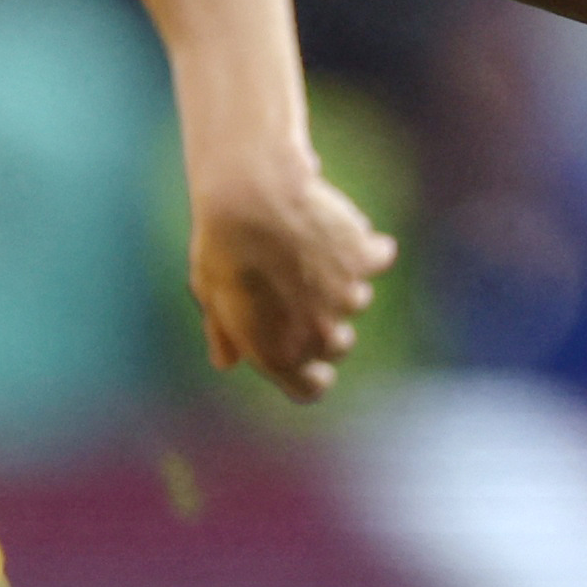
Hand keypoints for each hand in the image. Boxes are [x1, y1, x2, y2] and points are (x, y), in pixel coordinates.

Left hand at [184, 149, 398, 401]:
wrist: (250, 199)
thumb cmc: (221, 247)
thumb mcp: (209, 296)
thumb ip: (225, 334)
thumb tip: (227, 362)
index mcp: (278, 353)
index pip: (311, 387)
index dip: (312, 375)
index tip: (311, 361)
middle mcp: (319, 334)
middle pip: (337, 344)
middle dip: (323, 324)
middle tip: (297, 288)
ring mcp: (347, 297)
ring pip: (355, 298)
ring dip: (339, 280)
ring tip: (307, 247)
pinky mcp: (365, 259)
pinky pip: (377, 257)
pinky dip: (366, 246)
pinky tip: (338, 227)